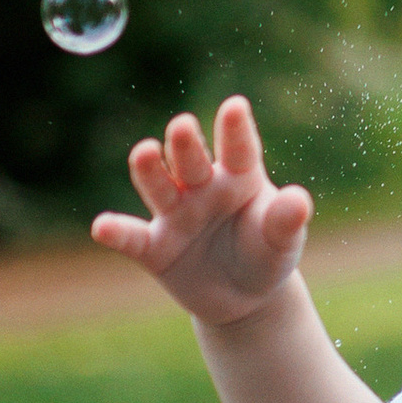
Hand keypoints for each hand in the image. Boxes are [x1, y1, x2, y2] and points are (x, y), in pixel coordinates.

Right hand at [90, 93, 312, 326]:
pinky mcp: (154, 249)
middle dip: (186, 144)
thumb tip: (299, 200)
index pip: (239, 149)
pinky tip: (102, 227)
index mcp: (241, 176)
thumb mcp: (283, 241)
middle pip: (192, 161)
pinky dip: (117, 232)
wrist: (246, 296)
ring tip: (144, 151)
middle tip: (182, 126)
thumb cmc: (267, 253)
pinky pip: (133, 238)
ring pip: (159, 187)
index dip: (236, 129)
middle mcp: (203, 187)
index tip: (235, 106)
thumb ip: (287, 221)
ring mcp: (176, 215)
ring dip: (151, 170)